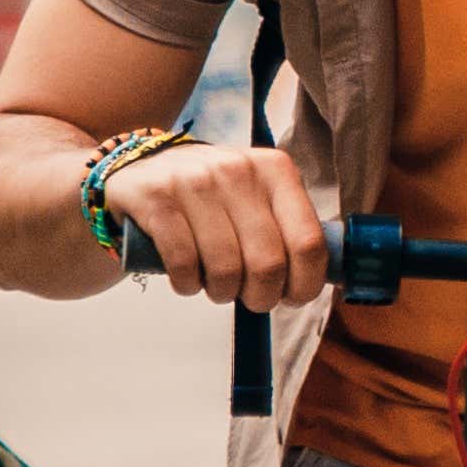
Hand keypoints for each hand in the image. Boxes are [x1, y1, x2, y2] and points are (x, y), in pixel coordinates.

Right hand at [111, 141, 327, 308]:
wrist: (143, 172)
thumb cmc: (213, 199)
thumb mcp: (257, 197)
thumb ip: (288, 228)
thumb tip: (323, 277)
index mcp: (275, 170)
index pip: (309, 242)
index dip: (304, 285)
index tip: (292, 298)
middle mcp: (238, 169)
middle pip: (268, 263)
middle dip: (261, 296)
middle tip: (250, 298)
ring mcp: (195, 181)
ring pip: (226, 269)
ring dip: (222, 293)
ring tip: (215, 285)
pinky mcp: (157, 199)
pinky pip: (184, 265)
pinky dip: (187, 285)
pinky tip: (187, 278)